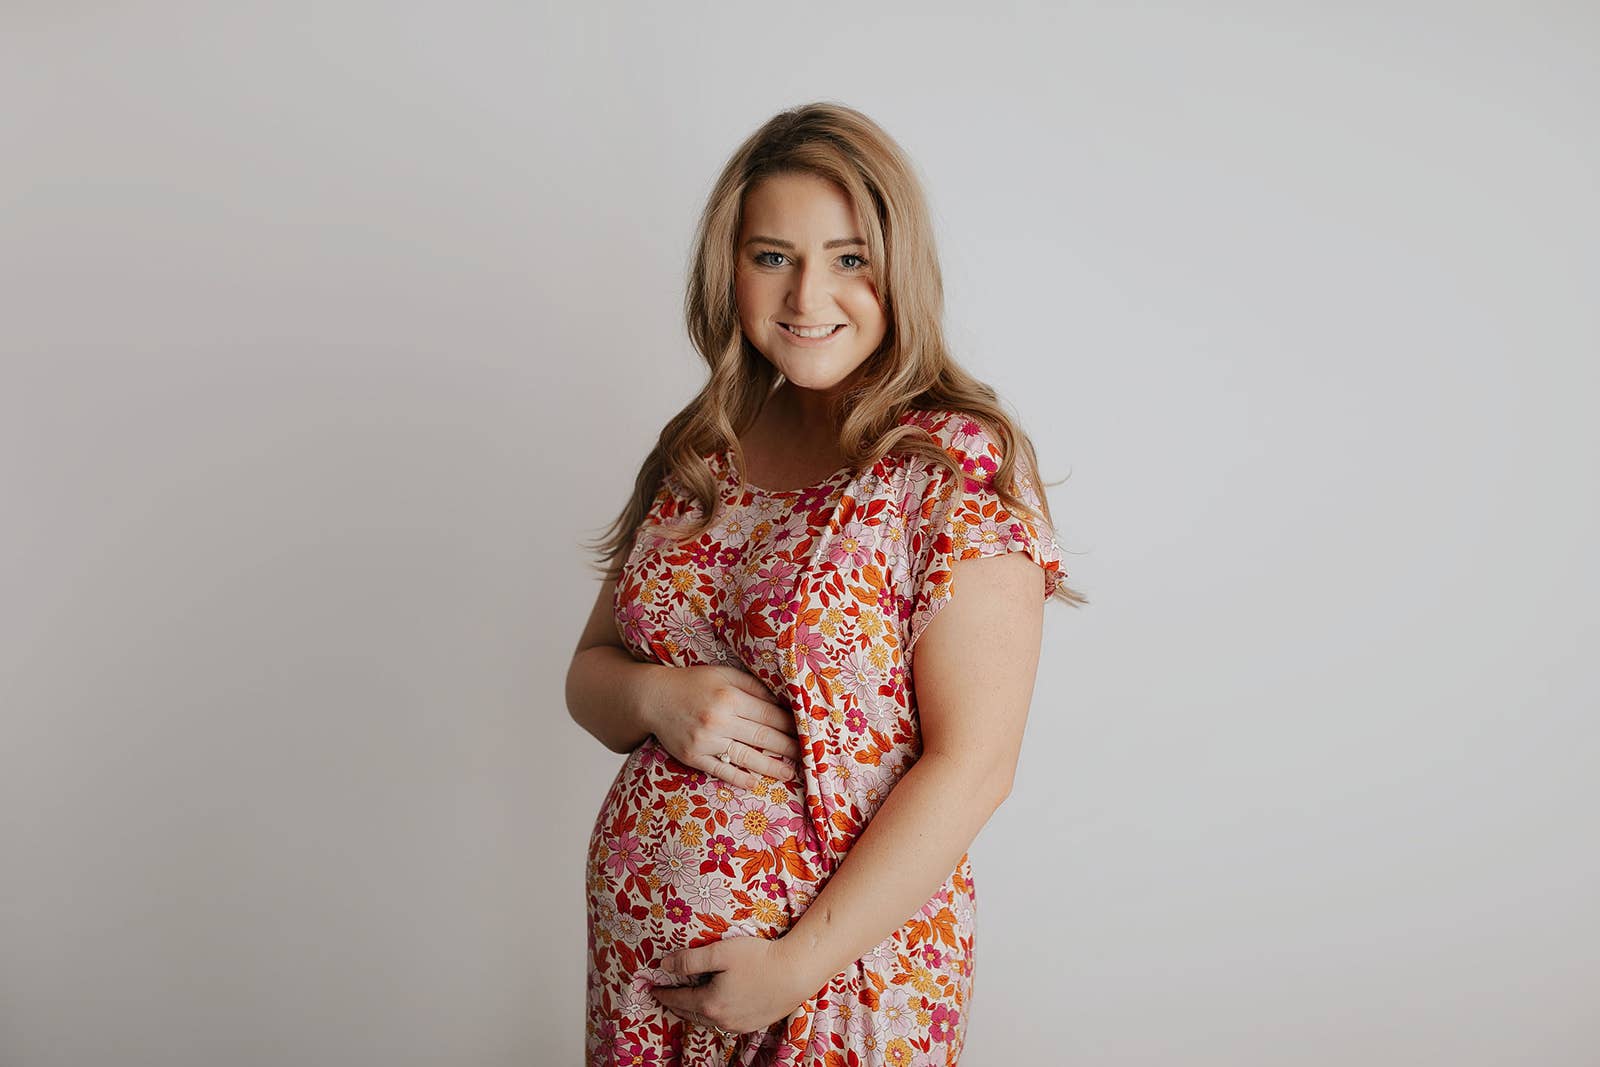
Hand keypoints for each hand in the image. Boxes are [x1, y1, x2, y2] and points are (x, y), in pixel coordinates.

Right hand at [645, 664, 800, 788]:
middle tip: (808, 757)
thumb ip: (753, 686)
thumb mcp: (724, 674)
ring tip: (789, 773)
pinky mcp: (693, 757)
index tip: (807, 732)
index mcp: (730, 697)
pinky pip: (721, 771)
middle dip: (789, 748)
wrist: (653, 698)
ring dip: (772, 768)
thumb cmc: (693, 683)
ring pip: (747, 758)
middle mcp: (719, 720)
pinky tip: (756, 782)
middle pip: (763, 738)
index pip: (770, 715)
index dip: (791, 726)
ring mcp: (706, 741)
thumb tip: (781, 701)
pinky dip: (740, 778)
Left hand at [650, 935, 818, 1036]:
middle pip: (691, 1013)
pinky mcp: (753, 1023)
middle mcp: (722, 1019)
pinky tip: (716, 1006)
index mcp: (710, 1003)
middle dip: (675, 1004)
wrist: (797, 972)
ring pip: (708, 1020)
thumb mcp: (720, 952)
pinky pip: (725, 1023)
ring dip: (694, 1011)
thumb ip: (690, 960)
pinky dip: (713, 1015)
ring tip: (687, 1001)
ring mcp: (739, 1025)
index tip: (651, 988)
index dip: (663, 992)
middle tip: (665, 996)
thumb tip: (664, 966)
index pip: (678, 999)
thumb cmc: (759, 958)